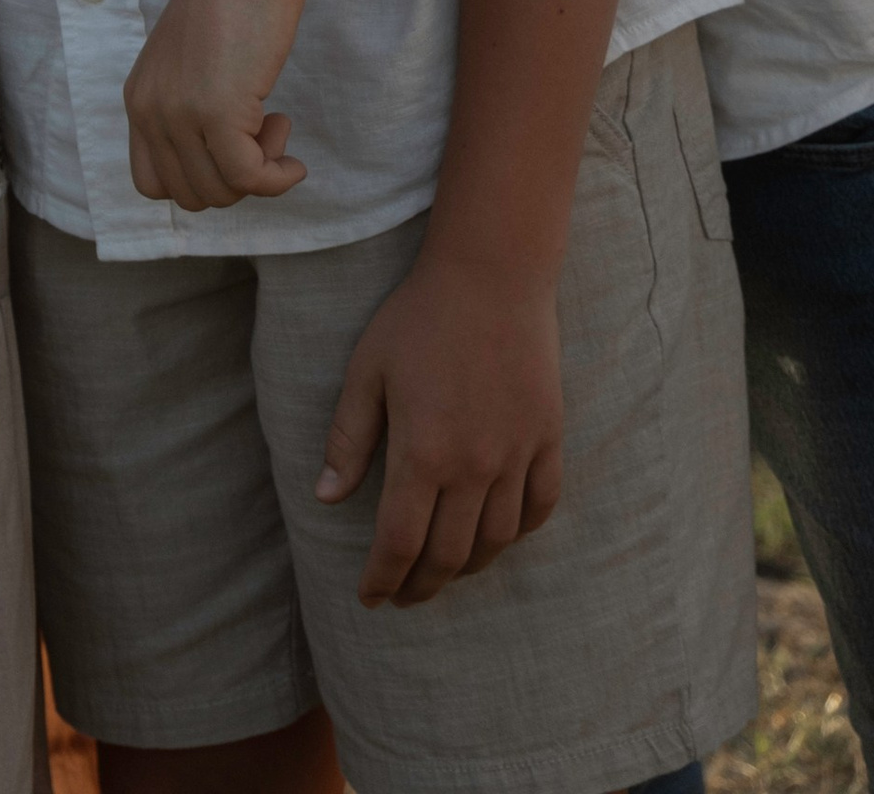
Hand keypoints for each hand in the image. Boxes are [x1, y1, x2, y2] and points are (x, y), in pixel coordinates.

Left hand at [124, 0, 328, 210]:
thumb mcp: (194, 62)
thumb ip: (190, 106)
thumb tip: (222, 165)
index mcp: (139, 98)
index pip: (152, 182)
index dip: (200, 178)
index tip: (234, 146)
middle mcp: (149, 110)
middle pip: (190, 195)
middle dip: (235, 179)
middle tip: (264, 132)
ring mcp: (179, 113)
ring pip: (220, 192)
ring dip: (259, 174)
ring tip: (275, 122)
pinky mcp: (216, 111)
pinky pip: (249, 178)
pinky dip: (278, 179)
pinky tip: (295, 156)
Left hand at [317, 250, 562, 607]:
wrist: (491, 275)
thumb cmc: (419, 318)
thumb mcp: (366, 371)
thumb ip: (348, 439)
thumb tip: (325, 498)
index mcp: (423, 453)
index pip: (400, 544)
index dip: (382, 579)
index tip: (369, 598)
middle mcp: (474, 466)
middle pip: (449, 556)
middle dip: (421, 586)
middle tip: (403, 596)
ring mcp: (516, 456)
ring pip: (495, 541)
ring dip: (467, 568)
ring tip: (444, 572)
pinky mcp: (548, 439)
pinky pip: (540, 507)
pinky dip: (518, 533)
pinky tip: (497, 535)